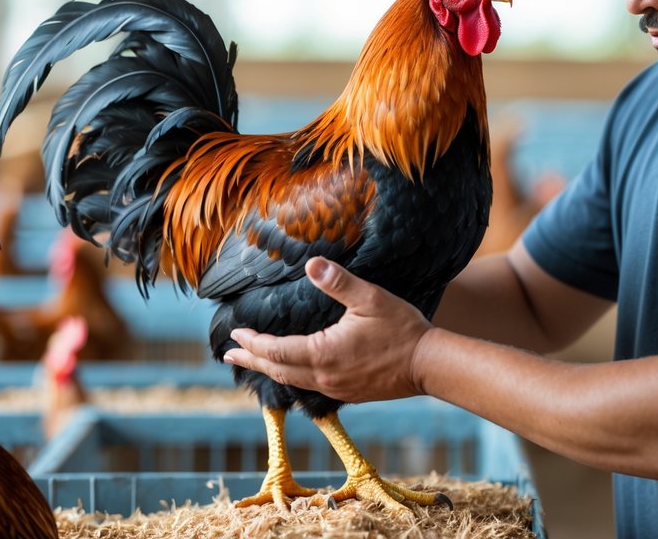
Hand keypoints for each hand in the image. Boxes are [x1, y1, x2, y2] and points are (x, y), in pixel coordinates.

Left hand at [223, 257, 432, 402]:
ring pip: (292, 382)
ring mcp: (336, 389)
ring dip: (270, 370)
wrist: (428, 365)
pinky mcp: (348, 394)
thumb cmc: (401, 330)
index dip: (253, 342)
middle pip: (276, 371)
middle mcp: (324, 376)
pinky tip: (293, 372)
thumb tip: (312, 263)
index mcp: (323, 354)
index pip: (275, 350)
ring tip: (255, 362)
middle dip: (251, 359)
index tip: (235, 333)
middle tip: (229, 353)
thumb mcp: (370, 299)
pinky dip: (292, 378)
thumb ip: (339, 282)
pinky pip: (310, 388)